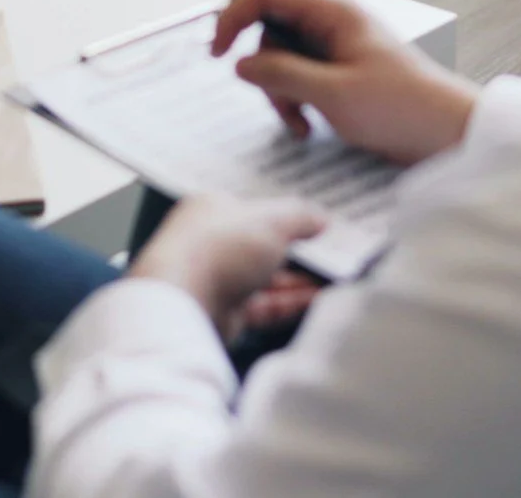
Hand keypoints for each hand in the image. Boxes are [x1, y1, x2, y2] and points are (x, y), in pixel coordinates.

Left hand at [128, 194, 327, 339]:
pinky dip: (291, 302)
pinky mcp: (225, 311)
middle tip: (333, 251)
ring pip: (266, 278)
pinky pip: (266, 305)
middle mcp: (213, 243)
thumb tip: (319, 218)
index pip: (255, 209)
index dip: (287, 215)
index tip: (317, 221)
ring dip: (299, 279)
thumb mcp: (271, 220)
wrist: (185, 302)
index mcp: (213, 209)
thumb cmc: (215, 250)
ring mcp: (218, 279)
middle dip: (297, 250)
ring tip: (336, 276)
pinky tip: (318, 299)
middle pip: (262, 245)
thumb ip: (300, 216)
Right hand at [213, 0, 479, 163]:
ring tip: (301, 124)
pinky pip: (299, 79)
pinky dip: (296, 103)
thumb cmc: (402, 109)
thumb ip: (281, 75)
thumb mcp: (334, 93)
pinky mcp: (339, 75)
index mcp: (333, 12)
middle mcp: (331, 24)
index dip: (233, 16)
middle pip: (269, 32)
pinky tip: (309, 127)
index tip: (217, 52)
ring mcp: (335, 49)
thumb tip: (240, 63)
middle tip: (281, 104)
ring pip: (280, 60)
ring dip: (281, 94)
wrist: (447, 136)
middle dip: (265, 72)